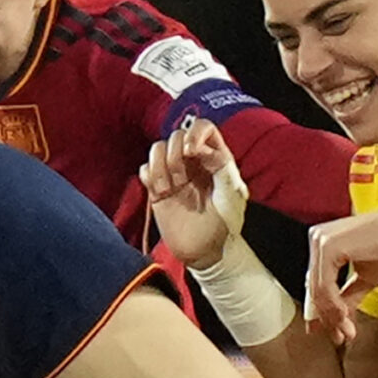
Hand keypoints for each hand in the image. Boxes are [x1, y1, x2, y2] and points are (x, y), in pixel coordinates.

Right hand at [140, 115, 245, 269]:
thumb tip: (202, 148)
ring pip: (156, 149)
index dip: (194, 132)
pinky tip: (160, 193)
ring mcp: (174, 174)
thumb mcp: (233, 194)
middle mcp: (193, 162)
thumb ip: (222, 166)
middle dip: (175, 154)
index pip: (202, 126)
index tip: (192, 152)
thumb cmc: (225, 223)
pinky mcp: (157, 189)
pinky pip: (144, 169)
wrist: (207, 251)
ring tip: (170, 188)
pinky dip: (149, 177)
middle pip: (175, 135)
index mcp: (214, 158)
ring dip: (160, 165)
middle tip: (182, 179)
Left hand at [304, 209, 377, 344]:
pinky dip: (334, 306)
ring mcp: (321, 241)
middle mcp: (317, 239)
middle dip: (327, 318)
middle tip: (337, 337)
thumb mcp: (365, 277)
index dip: (320, 310)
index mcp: (323, 242)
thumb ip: (348, 296)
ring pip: (319, 290)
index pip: (316, 282)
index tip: (327, 330)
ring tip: (345, 331)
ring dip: (332, 316)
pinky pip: (325, 285)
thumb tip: (339, 319)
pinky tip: (345, 318)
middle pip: (315, 288)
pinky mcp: (328, 247)